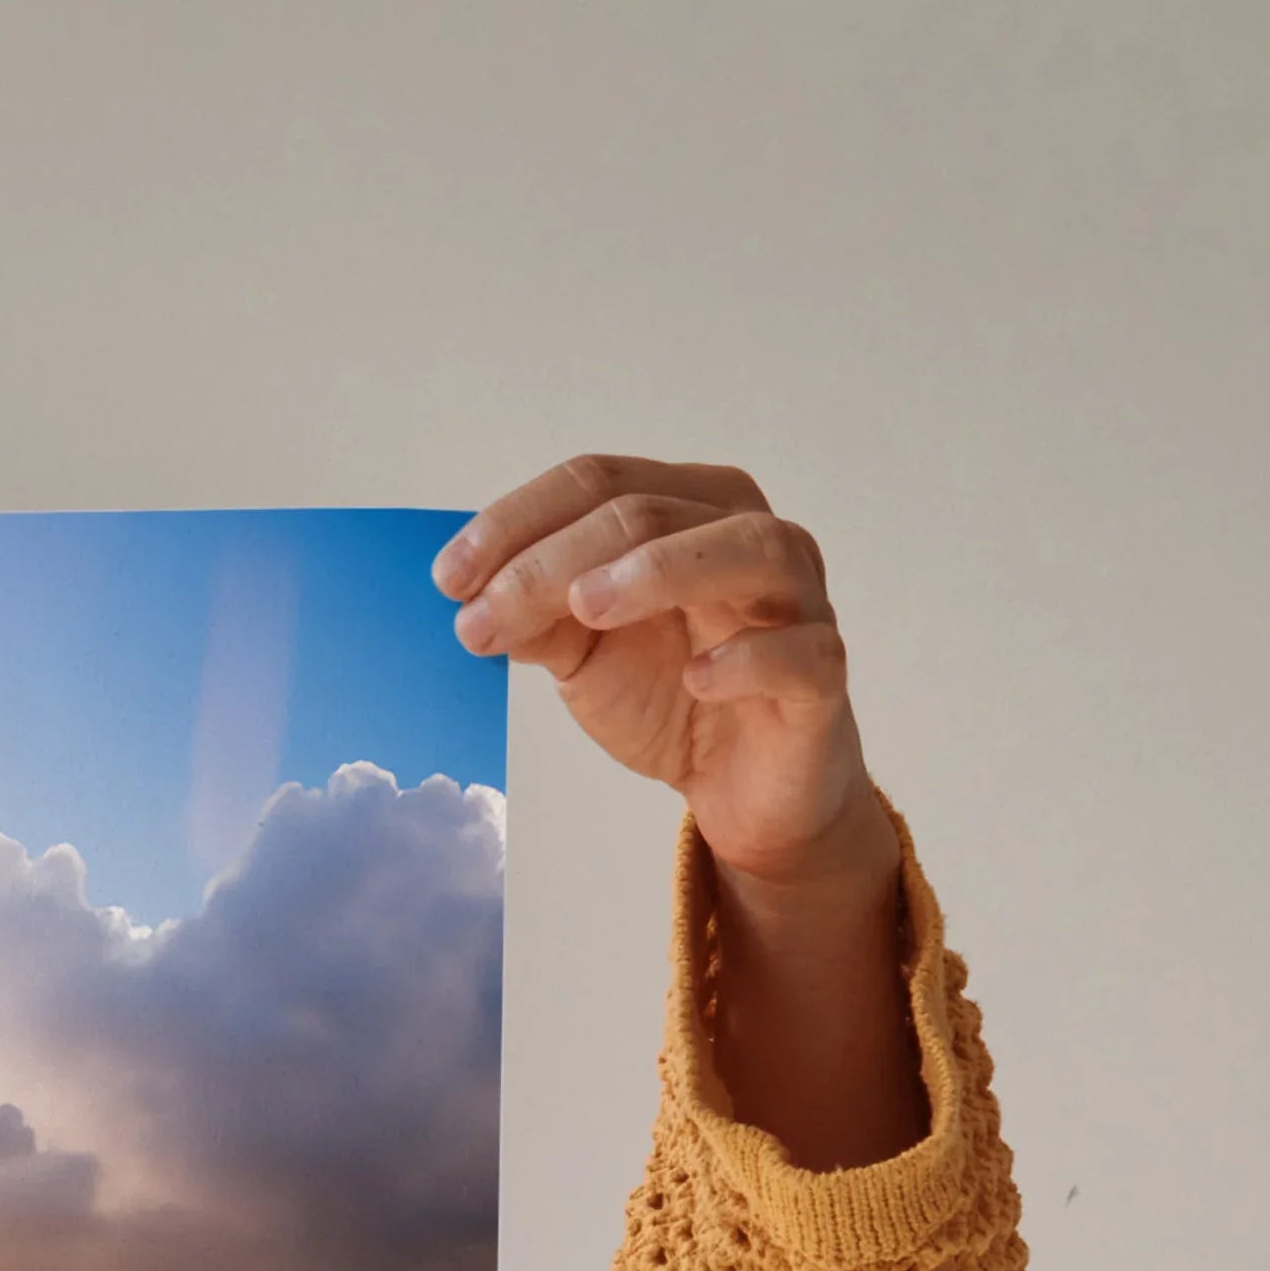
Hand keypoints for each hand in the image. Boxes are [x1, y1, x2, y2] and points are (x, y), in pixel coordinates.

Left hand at [438, 455, 922, 1164]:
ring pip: (746, 549)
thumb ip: (537, 617)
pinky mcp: (821, 676)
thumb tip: (473, 596)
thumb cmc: (671, 696)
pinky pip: (799, 652)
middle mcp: (748, 536)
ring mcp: (796, 601)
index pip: (600, 482)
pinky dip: (747, 657)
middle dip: (554, 560)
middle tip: (483, 614)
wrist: (742, 788)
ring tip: (586, 607)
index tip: (448, 578)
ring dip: (660, 570)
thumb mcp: (584, 654)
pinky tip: (697, 677)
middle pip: (651, 512)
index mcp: (688, 510)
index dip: (518, 522)